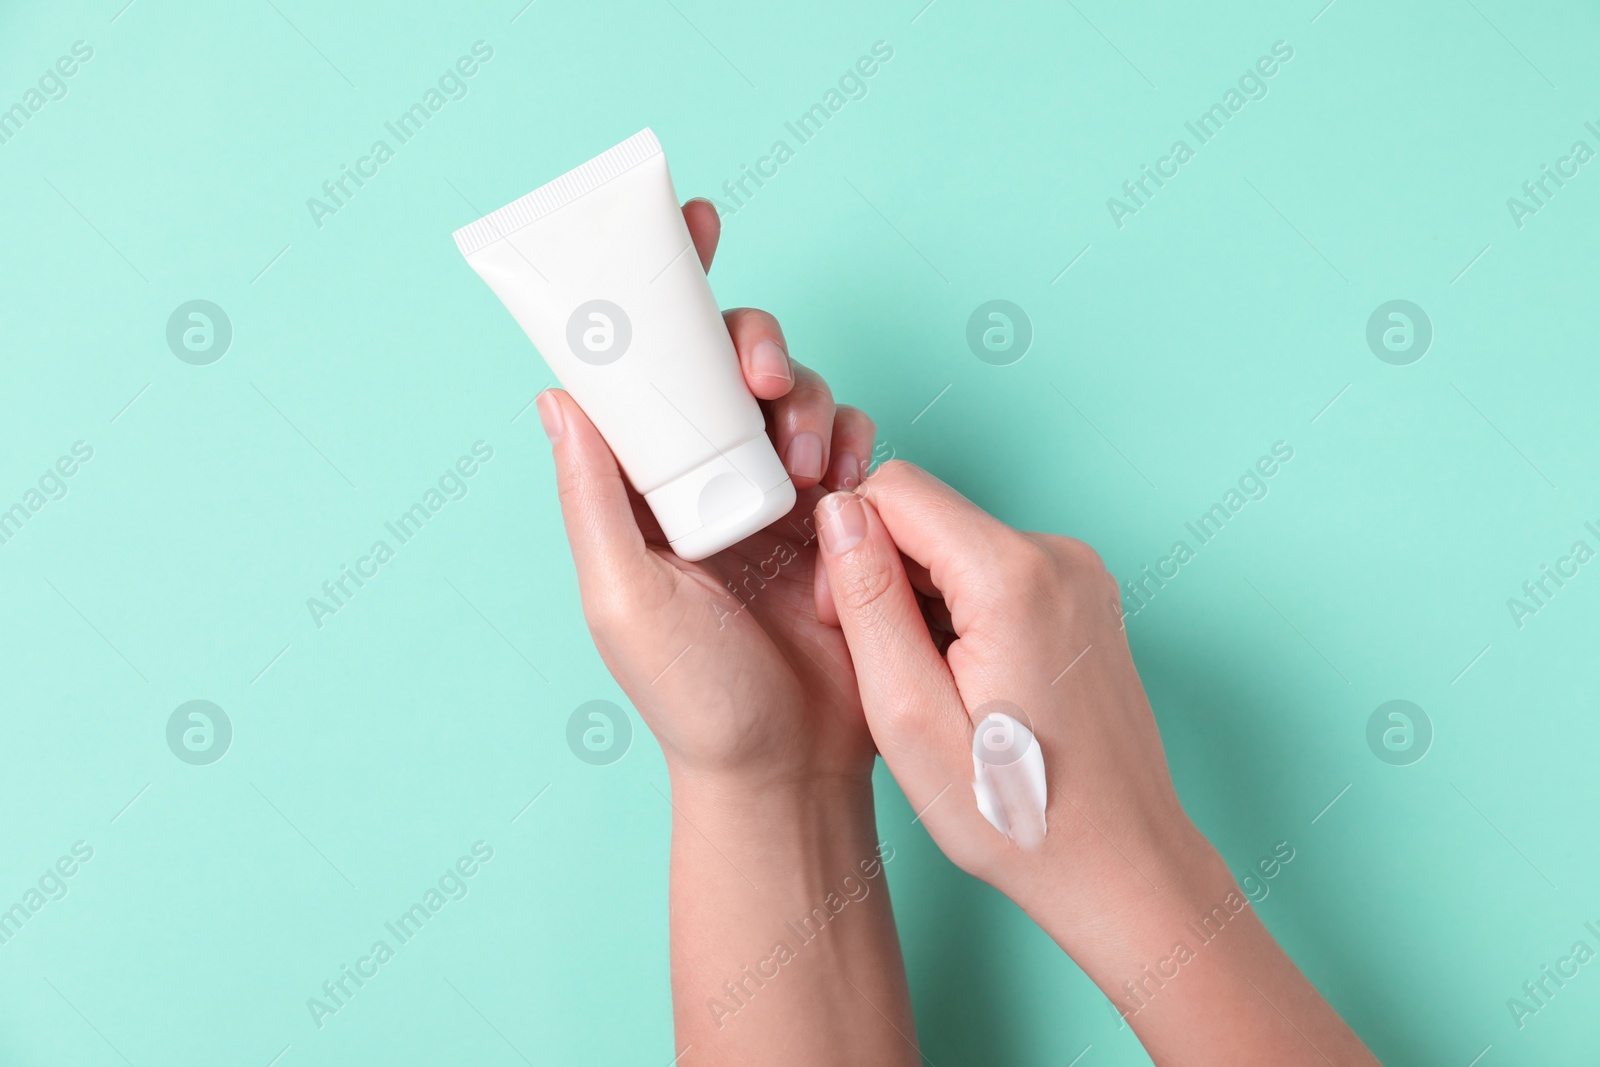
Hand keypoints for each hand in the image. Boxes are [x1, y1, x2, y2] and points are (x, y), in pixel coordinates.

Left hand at [539, 201, 917, 1066]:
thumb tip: (557, 394)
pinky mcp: (833, 516)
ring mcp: (772, 494)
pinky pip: (849, 441)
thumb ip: (595, 496)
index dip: (663, 291)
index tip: (692, 223)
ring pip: (797, 394)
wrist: (790, 766)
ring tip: (808, 468)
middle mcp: (704, 478)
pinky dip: (851, 444)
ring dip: (810, 404)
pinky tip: (842, 487)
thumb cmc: (696, 697)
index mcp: (642, 488)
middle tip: (766, 381)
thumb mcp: (624, 597)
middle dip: (754, 346)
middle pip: (728, 362)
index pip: (643, 372)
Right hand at [811, 460, 1206, 928]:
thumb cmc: (1012, 810)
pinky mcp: (1085, 595)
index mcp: (1014, 576)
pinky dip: (962, 611)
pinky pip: (995, 570)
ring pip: (957, 543)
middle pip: (928, 513)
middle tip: (889, 671)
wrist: (1118, 861)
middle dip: (885, 575)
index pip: (894, 488)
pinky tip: (969, 682)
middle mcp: (1058, 554)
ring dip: (923, 599)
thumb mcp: (906, 715)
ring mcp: (1080, 573)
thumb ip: (868, 600)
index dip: (850, 548)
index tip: (850, 626)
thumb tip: (839, 511)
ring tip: (933, 686)